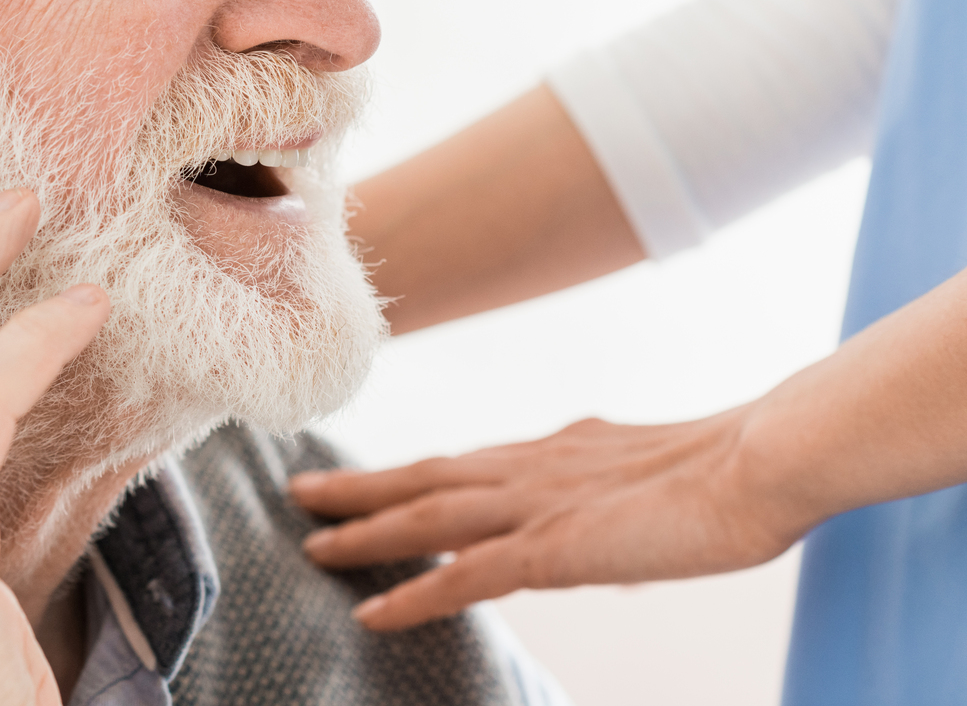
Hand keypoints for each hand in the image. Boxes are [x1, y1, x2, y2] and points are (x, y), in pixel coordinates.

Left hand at [288, 409, 810, 629]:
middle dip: (361, 487)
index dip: (412, 473)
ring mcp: (536, 505)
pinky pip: (462, 576)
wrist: (761, 462)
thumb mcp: (647, 475)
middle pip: (425, 476)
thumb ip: (607, 488)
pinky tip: (370, 612)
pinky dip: (411, 593)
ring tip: (311, 543)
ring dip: (364, 530)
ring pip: (425, 515)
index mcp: (556, 451)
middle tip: (302, 490)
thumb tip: (593, 503)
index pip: (465, 462)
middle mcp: (532, 467)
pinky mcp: (552, 548)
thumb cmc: (730, 470)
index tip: (368, 477)